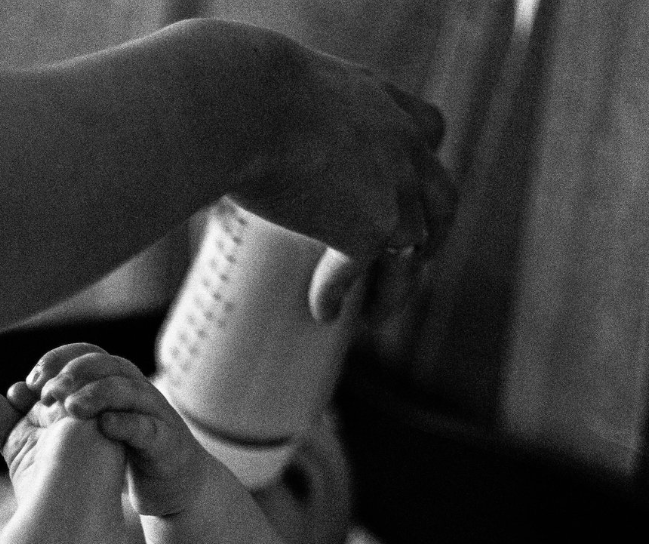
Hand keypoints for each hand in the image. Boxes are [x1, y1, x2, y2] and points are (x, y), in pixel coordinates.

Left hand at [0, 343, 210, 517]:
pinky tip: (105, 428)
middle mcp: (133, 389)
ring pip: (128, 390)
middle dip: (74, 374)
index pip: (83, 354)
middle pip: (105, 364)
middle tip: (44, 394)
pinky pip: (148, 426)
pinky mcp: (166, 442)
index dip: (56, 361)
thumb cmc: (118, 455)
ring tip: (71, 409)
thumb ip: (29, 423)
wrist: (169, 485)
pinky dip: (127, 424)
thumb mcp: (75, 437)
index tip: (29, 383)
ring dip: (98, 394)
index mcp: (110, 382)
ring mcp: (153, 413)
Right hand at [231, 39, 455, 321]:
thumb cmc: (240, 90)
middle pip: (441, 200)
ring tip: (374, 316)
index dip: (421, 165)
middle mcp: (402, 144)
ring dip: (395, 288)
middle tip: (414, 263)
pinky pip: (359, 274)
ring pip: (412, 250)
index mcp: (383, 101)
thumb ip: (292, 119)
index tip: (409, 187)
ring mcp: (395, 188)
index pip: (429, 131)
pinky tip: (322, 312)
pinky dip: (336, 295)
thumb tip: (248, 147)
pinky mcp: (371, 229)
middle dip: (432, 235)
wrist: (248, 104)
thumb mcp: (282, 90)